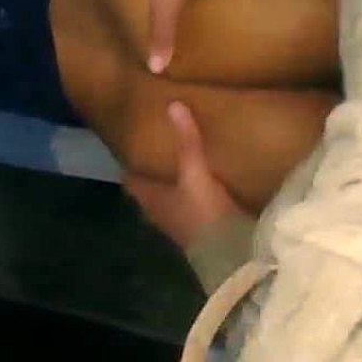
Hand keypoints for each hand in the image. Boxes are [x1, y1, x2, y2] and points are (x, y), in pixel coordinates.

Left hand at [122, 101, 246, 249]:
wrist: (230, 257)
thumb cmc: (203, 214)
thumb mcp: (196, 174)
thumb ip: (187, 143)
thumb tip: (173, 104)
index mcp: (152, 200)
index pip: (132, 182)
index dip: (131, 167)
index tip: (134, 147)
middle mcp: (162, 215)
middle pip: (151, 194)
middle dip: (155, 176)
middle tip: (162, 153)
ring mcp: (182, 227)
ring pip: (171, 204)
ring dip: (175, 190)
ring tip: (185, 168)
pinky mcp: (204, 234)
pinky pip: (193, 212)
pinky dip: (195, 200)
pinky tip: (208, 190)